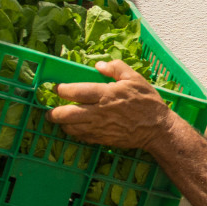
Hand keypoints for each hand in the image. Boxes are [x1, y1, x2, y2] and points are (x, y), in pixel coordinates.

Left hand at [50, 60, 175, 149]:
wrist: (157, 128)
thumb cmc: (147, 101)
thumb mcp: (135, 78)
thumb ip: (116, 68)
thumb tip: (98, 66)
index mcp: (105, 94)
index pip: (76, 92)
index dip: (62, 90)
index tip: (57, 88)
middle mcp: (99, 112)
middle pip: (67, 114)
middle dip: (54, 113)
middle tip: (50, 111)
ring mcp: (99, 128)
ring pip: (71, 128)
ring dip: (62, 124)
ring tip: (59, 120)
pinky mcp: (102, 139)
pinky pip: (81, 137)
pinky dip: (74, 133)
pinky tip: (74, 128)